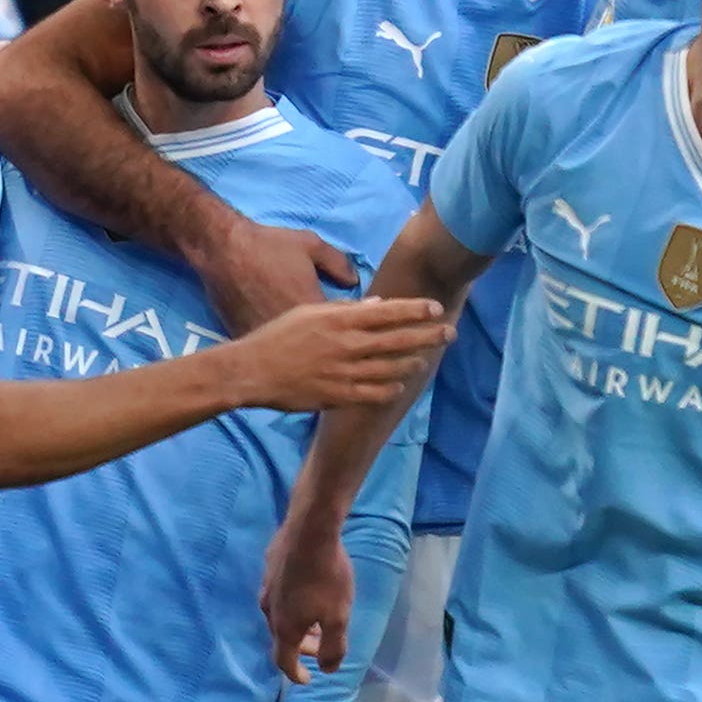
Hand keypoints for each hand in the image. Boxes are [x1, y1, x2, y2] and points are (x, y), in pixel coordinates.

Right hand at [192, 218, 359, 336]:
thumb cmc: (269, 245)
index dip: (349, 329)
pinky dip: (277, 349)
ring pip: (293, 353)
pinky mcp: (248, 337)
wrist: (224, 250)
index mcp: (314, 308)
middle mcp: (293, 329)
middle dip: (327, 343)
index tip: (351, 324)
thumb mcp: (311, 245)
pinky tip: (281, 343)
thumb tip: (354, 283)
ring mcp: (268, 336)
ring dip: (302, 350)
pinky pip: (269, 351)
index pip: (343, 330)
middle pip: (319, 347)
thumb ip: (338, 264)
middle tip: (327, 335)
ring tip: (304, 342)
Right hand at [226, 296, 451, 412]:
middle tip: (450, 333)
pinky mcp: (337, 396)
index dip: (415, 310)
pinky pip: (373, 394)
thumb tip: (377, 305)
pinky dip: (390, 389)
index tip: (435, 308)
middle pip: (398, 339)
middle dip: (428, 335)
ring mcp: (344, 372)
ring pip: (390, 368)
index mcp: (340, 319)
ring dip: (413, 362)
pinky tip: (400, 386)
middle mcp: (347, 344)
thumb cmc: (277, 336)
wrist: (251, 370)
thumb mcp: (308, 312)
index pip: (388, 312)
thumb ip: (343, 308)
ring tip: (426, 359)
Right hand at [260, 524, 353, 682]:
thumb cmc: (327, 577)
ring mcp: (267, 588)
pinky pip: (280, 596)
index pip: (284, 662)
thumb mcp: (338, 617)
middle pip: (283, 639)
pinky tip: (306, 592)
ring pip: (280, 617)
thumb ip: (333, 648)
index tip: (308, 679)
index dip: (296, 674)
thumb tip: (327, 670)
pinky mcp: (269, 568)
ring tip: (316, 620)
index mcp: (284, 628)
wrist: (309, 530)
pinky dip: (293, 605)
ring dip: (298, 626)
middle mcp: (269, 611)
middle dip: (302, 648)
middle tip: (320, 647)